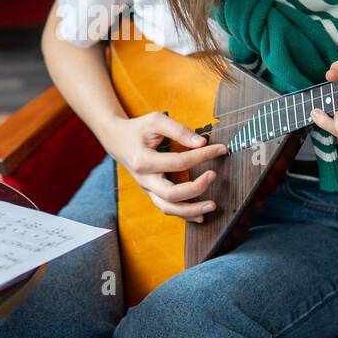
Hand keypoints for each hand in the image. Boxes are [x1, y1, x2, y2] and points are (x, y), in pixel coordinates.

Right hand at [101, 112, 228, 222]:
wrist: (117, 141)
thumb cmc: (137, 129)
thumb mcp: (155, 121)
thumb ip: (178, 130)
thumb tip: (202, 142)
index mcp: (143, 160)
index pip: (178, 162)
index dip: (202, 156)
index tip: (220, 149)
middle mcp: (144, 179)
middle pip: (171, 194)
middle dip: (196, 188)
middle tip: (213, 175)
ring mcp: (147, 189)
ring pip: (168, 208)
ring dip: (191, 211)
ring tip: (212, 206)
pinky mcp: (152, 193)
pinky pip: (167, 209)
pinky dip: (185, 215)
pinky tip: (201, 216)